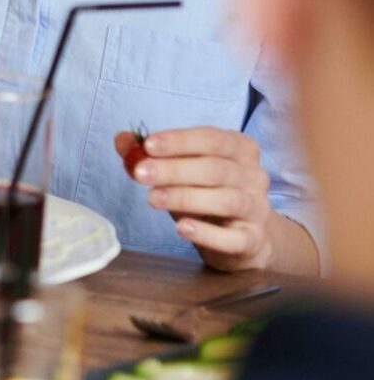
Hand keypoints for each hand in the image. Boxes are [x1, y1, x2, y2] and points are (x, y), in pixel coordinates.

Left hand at [116, 126, 278, 270]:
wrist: (242, 237)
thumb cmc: (207, 193)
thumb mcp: (181, 169)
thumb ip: (152, 154)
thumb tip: (121, 140)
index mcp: (239, 149)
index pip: (212, 138)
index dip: (179, 141)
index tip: (148, 146)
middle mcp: (254, 176)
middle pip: (215, 169)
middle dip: (174, 170)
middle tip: (140, 174)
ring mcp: (257, 209)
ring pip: (226, 200)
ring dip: (185, 198)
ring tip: (152, 199)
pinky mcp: (253, 240)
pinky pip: (233, 237)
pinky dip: (207, 233)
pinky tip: (181, 228)